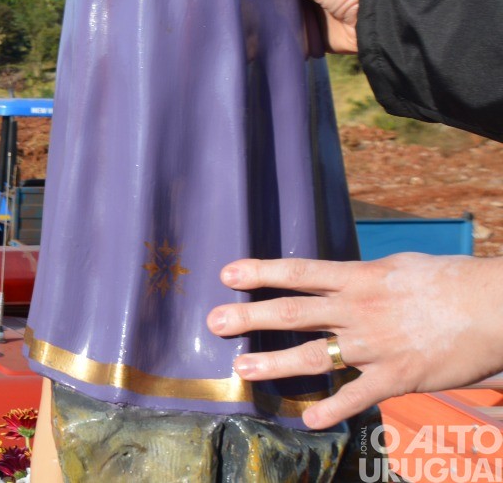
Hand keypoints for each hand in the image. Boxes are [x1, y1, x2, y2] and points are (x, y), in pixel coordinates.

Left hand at [207, 254, 502, 428]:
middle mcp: (358, 309)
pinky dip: (331, 409)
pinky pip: (356, 395)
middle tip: (213, 322)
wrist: (492, 306)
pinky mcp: (397, 376)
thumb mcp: (398, 266)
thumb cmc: (449, 281)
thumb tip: (337, 276)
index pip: (299, 271)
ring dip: (274, 364)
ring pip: (314, 355)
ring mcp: (374, 345)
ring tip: (241, 369)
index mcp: (358, 277)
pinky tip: (308, 421)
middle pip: (293, 312)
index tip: (226, 274)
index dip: (260, 272)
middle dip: (250, 317)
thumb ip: (363, 275)